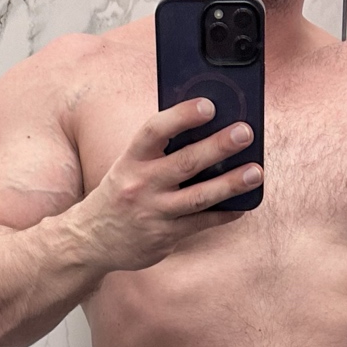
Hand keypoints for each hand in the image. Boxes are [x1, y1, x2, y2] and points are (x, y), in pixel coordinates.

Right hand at [74, 98, 260, 270]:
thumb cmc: (121, 193)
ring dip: (230, 184)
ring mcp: (153, 213)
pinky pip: (201, 223)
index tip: (208, 105)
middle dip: (218, 146)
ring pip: (199, 197)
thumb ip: (159, 152)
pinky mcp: (164, 236)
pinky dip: (224, 213)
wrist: (91, 240)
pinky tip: (242, 204)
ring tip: (255, 172)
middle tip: (245, 132)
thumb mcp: (128, 166)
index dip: (181, 116)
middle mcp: (140, 185)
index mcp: (130, 160)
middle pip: (185, 162)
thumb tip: (206, 131)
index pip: (155, 131)